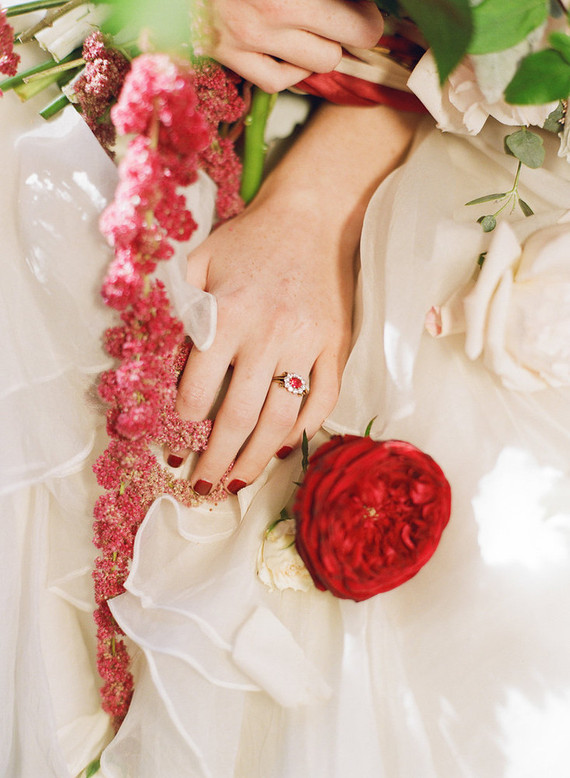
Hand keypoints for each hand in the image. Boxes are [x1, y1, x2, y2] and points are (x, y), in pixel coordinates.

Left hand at [169, 102, 419, 494]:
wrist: (312, 217)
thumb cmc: (249, 239)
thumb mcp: (198, 258)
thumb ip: (172, 300)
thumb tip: (143, 346)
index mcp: (228, 315)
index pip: (200, 388)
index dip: (184, 422)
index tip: (176, 441)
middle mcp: (268, 335)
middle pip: (239, 416)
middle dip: (217, 459)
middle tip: (203, 485)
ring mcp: (307, 343)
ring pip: (282, 418)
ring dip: (258, 457)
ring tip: (240, 481)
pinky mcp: (336, 346)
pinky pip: (323, 398)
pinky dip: (305, 427)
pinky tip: (285, 444)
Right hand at [204, 0, 383, 92]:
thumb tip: (351, 6)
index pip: (358, 20)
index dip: (367, 15)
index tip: (364, 11)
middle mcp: (272, 12)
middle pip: (344, 43)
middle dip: (350, 31)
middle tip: (346, 19)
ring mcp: (248, 38)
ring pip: (317, 64)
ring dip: (323, 48)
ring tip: (315, 30)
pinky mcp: (228, 54)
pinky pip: (276, 80)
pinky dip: (293, 70)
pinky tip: (293, 52)